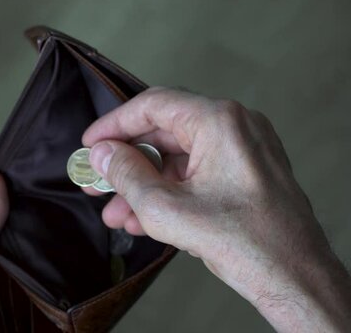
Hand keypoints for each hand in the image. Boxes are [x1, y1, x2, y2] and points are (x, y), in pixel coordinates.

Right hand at [83, 87, 350, 331]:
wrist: (294, 278)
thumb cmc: (246, 242)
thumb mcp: (166, 209)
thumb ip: (126, 175)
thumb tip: (101, 155)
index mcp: (219, 122)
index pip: (153, 106)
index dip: (114, 125)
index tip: (90, 144)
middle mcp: (234, 127)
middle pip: (164, 132)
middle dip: (126, 162)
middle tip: (97, 179)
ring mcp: (242, 151)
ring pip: (177, 159)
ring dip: (143, 184)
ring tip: (114, 212)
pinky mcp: (243, 174)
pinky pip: (195, 174)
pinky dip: (168, 192)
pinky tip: (140, 218)